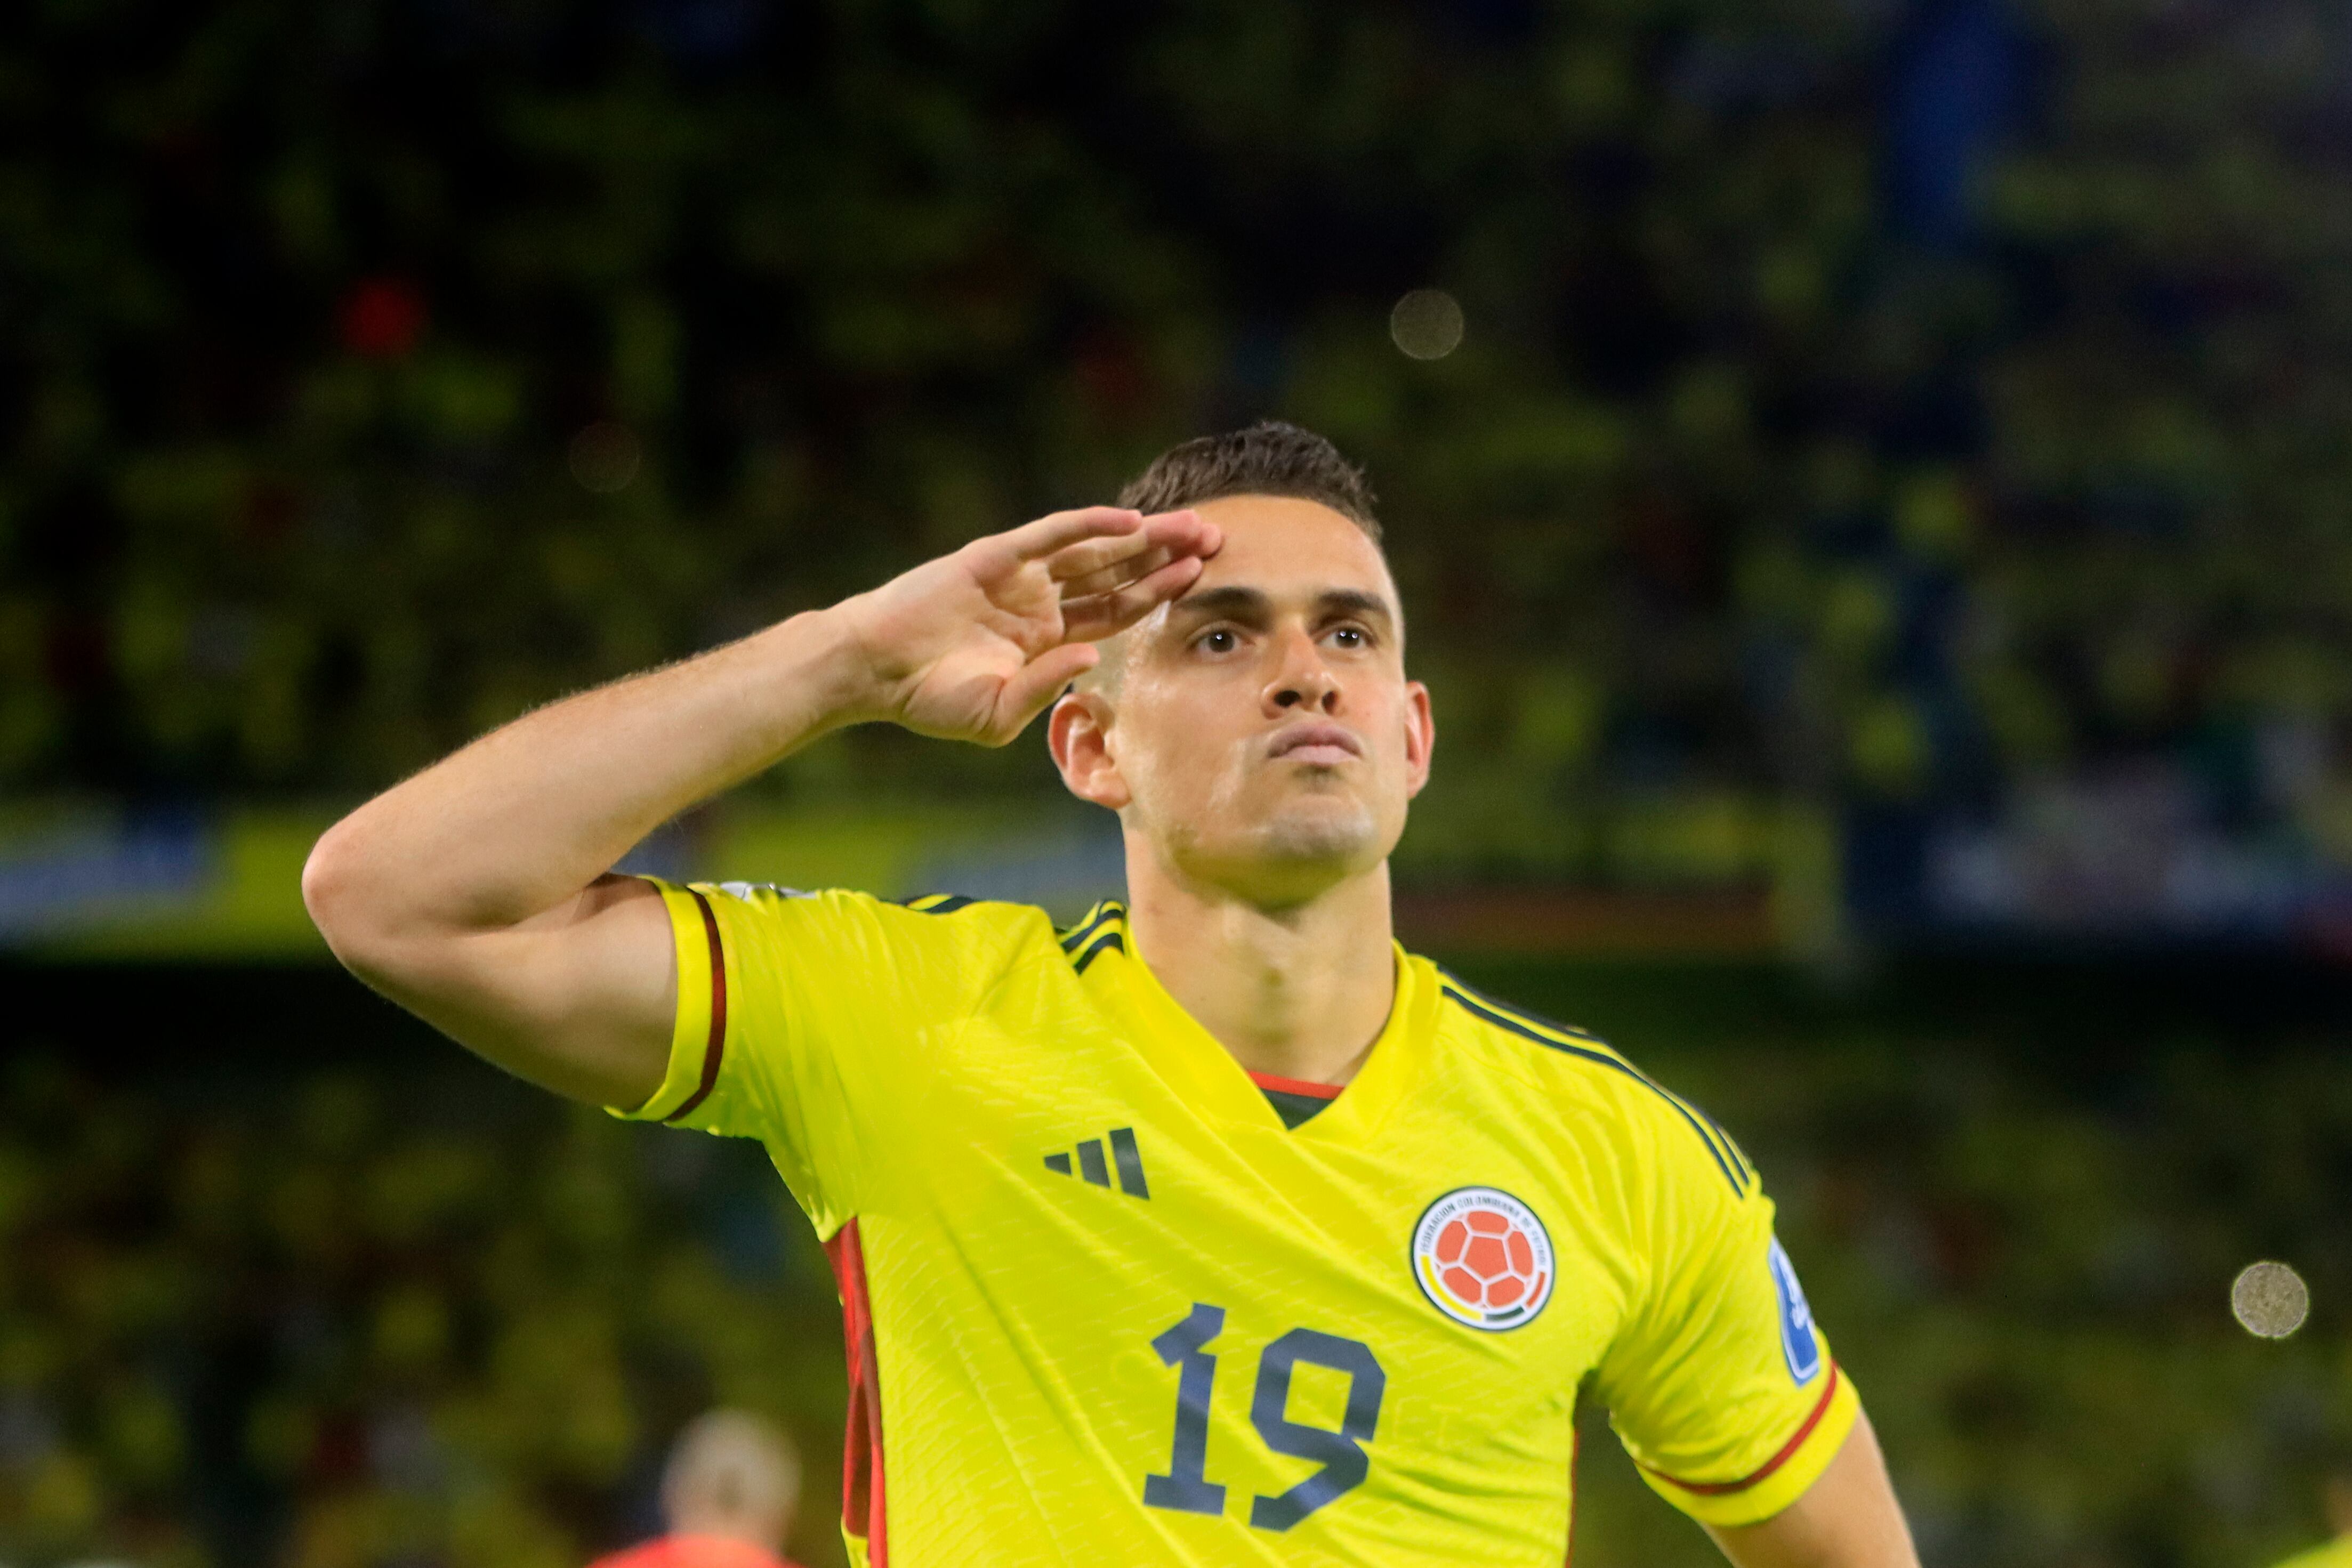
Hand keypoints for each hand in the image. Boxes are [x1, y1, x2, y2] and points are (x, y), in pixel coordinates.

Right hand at [839, 505, 1220, 744]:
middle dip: (1164, 557)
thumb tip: (1090, 660)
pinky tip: (1129, 520)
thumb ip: (1046, 688)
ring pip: (1094, 550)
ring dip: (1142, 537)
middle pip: (1117, 573)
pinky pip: (1050, 534)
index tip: (1202, 580)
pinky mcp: (995, 556)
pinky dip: (1088, 525)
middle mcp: (1041, 601)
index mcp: (1047, 640)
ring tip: (1190, 524)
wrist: (875, 670)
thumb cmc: (931, 700)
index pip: (1116, 611)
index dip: (1158, 594)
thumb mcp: (997, 715)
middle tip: (1216, 539)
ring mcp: (1020, 576)